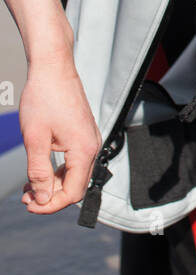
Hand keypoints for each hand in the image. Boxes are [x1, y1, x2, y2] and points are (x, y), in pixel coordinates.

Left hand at [18, 62, 100, 213]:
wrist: (53, 68)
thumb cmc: (44, 97)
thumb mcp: (35, 139)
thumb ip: (39, 172)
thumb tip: (42, 198)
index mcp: (84, 149)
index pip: (73, 192)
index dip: (50, 205)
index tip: (30, 205)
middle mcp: (92, 145)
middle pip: (75, 185)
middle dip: (50, 196)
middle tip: (25, 197)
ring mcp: (89, 138)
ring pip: (74, 174)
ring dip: (52, 183)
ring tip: (28, 186)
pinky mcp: (83, 133)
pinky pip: (74, 160)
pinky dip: (57, 170)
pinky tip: (40, 169)